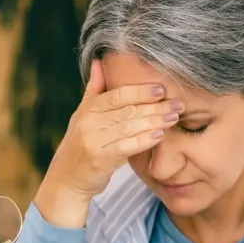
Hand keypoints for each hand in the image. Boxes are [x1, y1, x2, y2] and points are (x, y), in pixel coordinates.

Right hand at [34, 59, 180, 227]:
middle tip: (178, 104)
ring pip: (129, 127)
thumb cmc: (79, 146)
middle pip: (127, 110)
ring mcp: (93, 141)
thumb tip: (98, 62)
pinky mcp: (100, 160)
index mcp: (87, 110)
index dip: (140, 91)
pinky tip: (159, 135)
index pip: (117, 95)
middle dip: (155, 106)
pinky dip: (144, 140)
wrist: (66, 180)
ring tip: (174, 117)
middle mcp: (88, 123)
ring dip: (155, 121)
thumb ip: (94, 90)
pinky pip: (126, 147)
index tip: (161, 89)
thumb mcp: (82, 116)